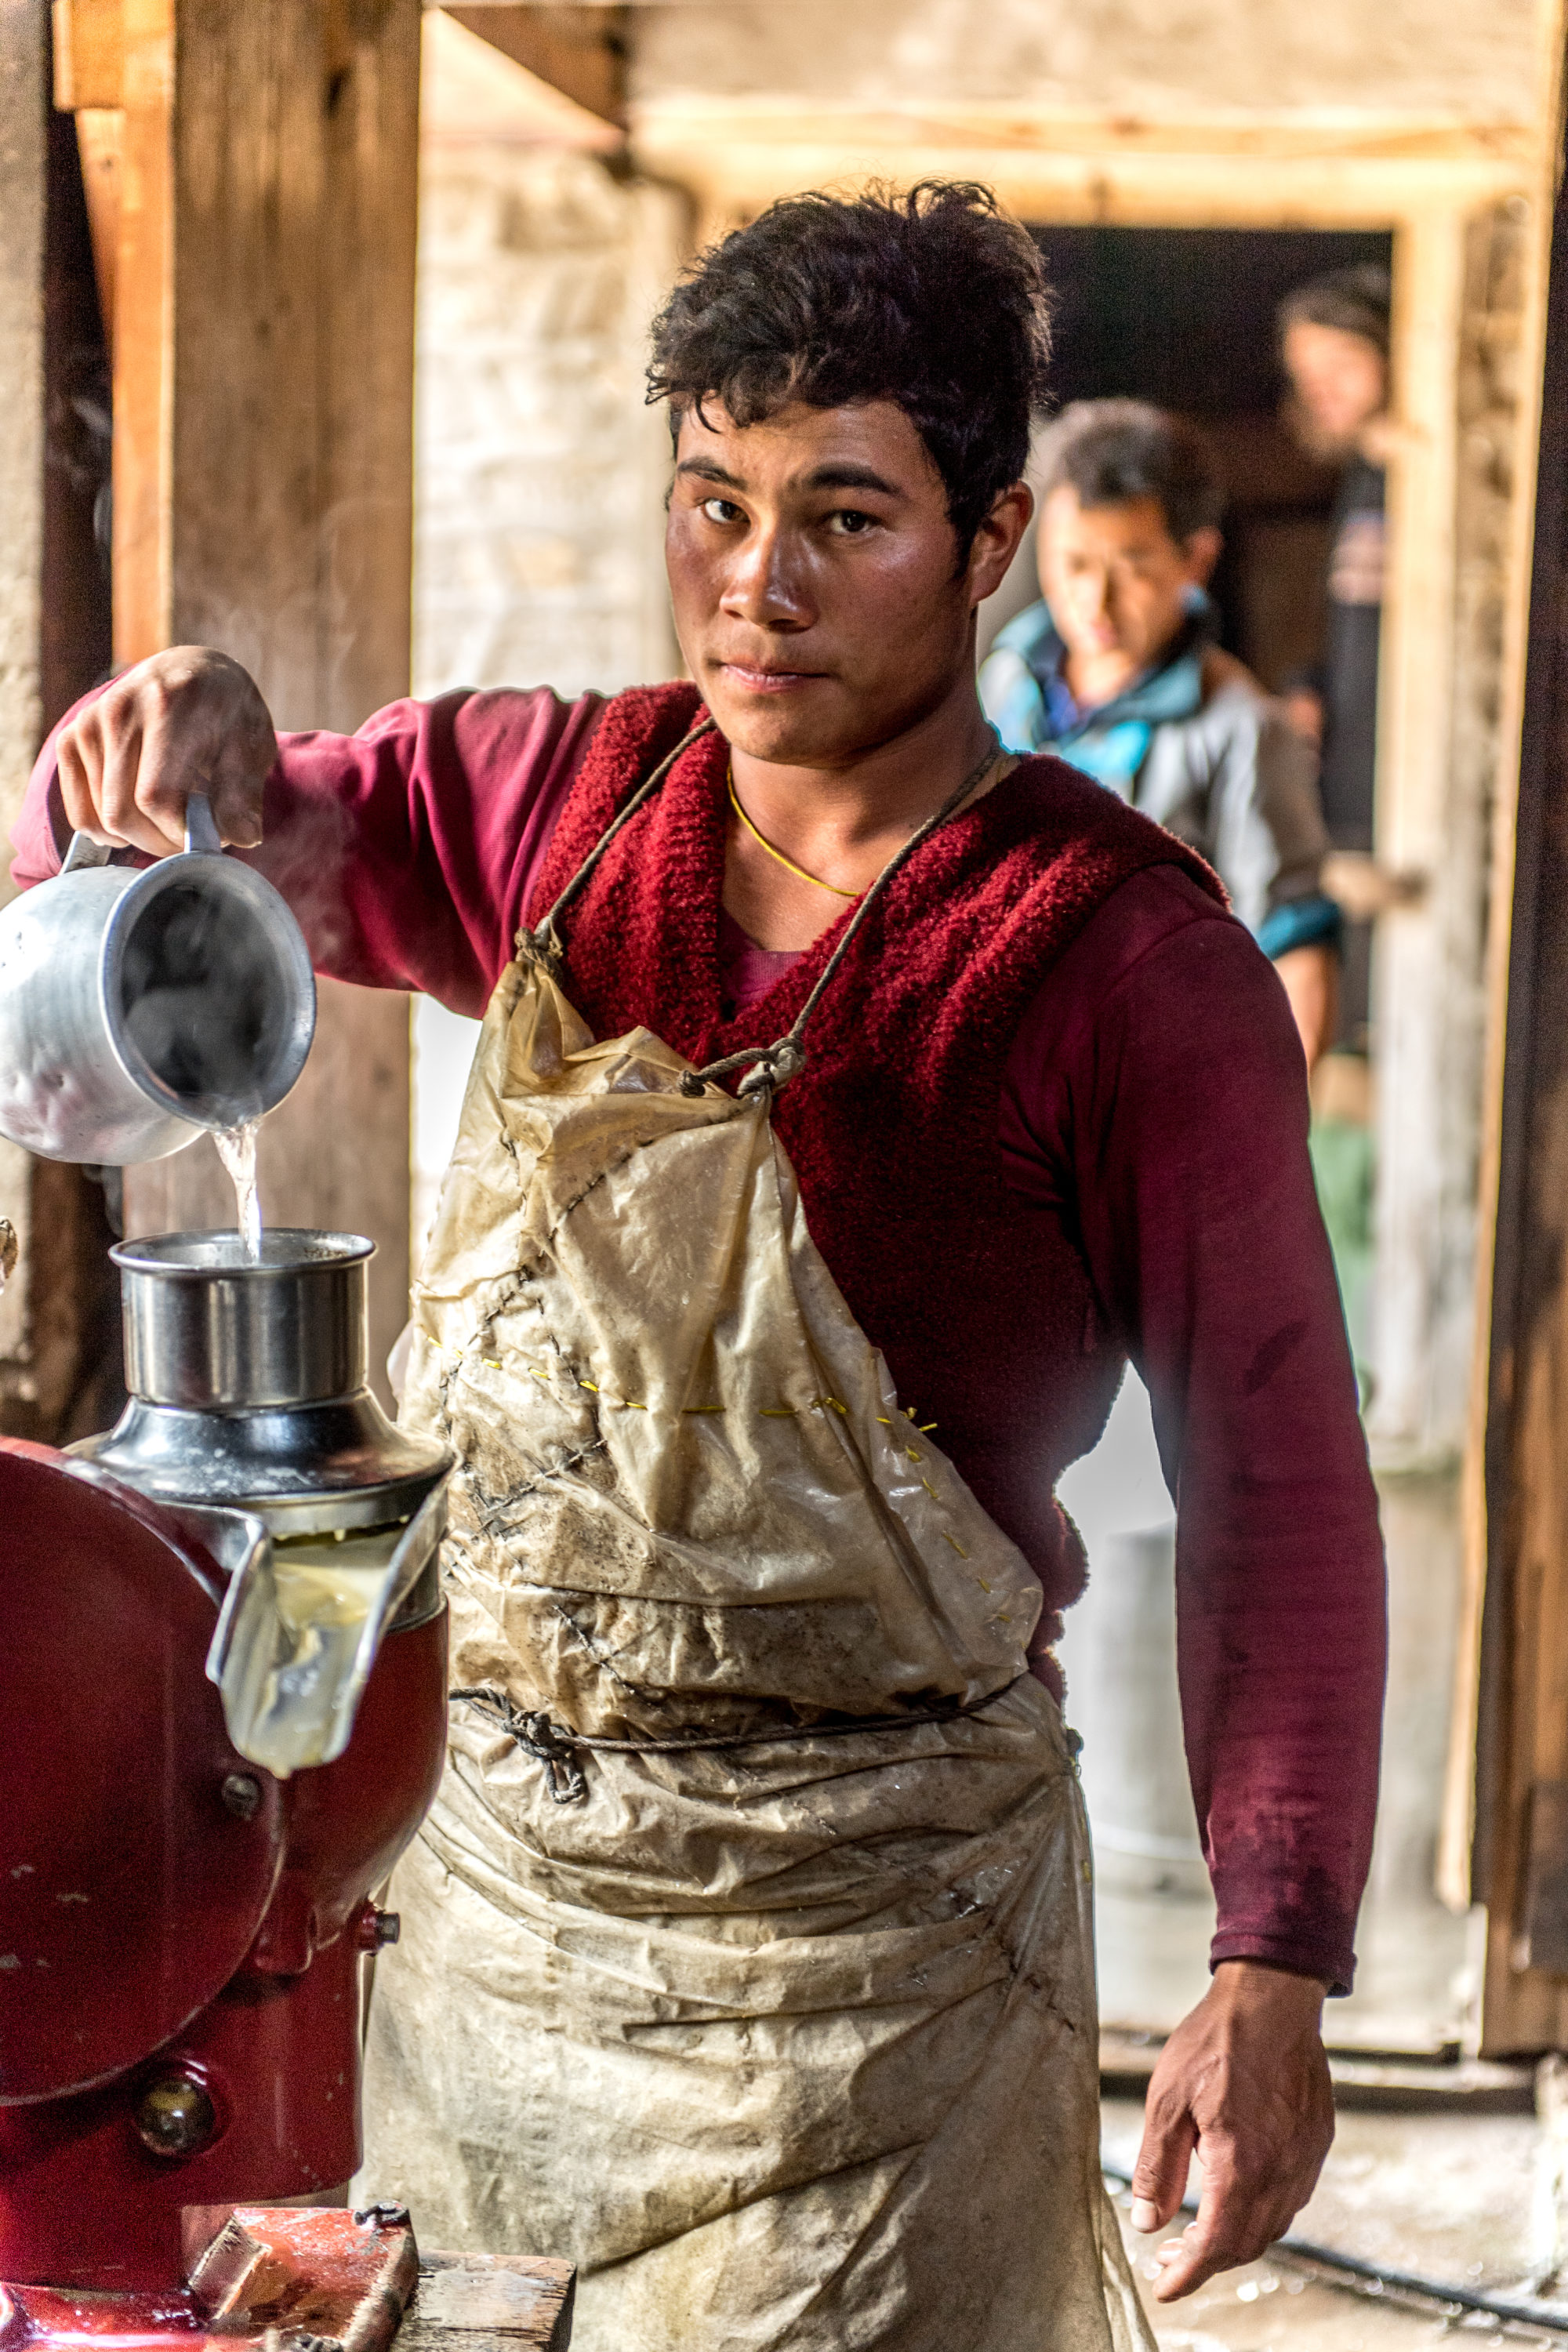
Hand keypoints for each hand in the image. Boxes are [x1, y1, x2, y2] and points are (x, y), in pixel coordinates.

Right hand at [56, 647, 275, 858]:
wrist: (193, 672)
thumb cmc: (227, 713)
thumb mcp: (251, 745)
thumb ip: (243, 793)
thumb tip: (244, 837)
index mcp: (167, 705)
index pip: (156, 797)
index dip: (182, 833)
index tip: (210, 838)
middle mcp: (119, 709)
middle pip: (122, 813)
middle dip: (161, 843)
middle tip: (191, 838)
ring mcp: (89, 723)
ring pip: (102, 819)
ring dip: (141, 838)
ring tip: (173, 821)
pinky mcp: (71, 738)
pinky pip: (80, 813)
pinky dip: (108, 832)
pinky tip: (139, 823)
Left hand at [1129, 1959, 1333, 2300]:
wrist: (1272, 1997)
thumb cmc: (1217, 2040)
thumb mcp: (1167, 2100)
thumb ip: (1157, 2167)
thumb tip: (1147, 2221)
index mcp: (1242, 2163)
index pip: (1216, 2243)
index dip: (1188, 2274)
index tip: (1164, 2286)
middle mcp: (1282, 2170)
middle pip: (1246, 2243)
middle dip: (1207, 2261)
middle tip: (1171, 2258)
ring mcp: (1305, 2158)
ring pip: (1272, 2225)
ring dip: (1234, 2239)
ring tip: (1196, 2232)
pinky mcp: (1315, 2142)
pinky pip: (1290, 2197)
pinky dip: (1259, 2213)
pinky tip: (1233, 2198)